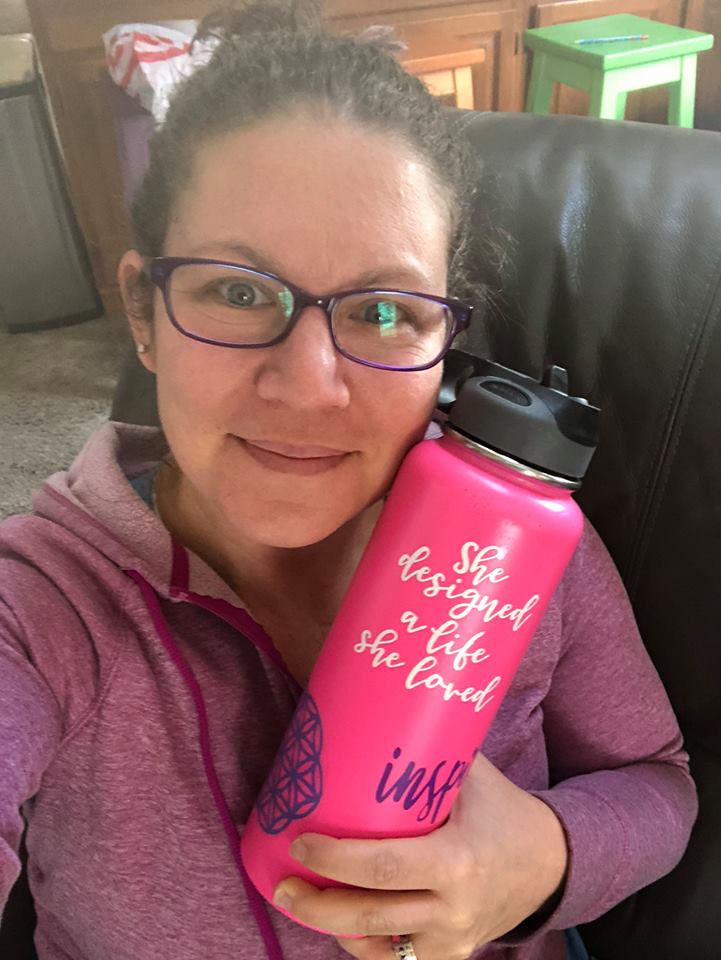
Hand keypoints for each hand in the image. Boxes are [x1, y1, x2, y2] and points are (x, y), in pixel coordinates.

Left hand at [272, 751, 568, 958]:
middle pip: (371, 915)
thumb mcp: (474, 776)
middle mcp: (453, 909)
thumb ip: (434, 752)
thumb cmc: (505, 811)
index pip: (384, 867)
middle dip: (318, 903)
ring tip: (300, 902)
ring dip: (333, 926)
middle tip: (283, 882)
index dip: (336, 859)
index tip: (302, 840)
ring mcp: (452, 940)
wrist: (550, 865)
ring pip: (378, 948)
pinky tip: (340, 925)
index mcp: (458, 862)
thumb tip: (380, 709)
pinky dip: (364, 946)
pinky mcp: (450, 956)